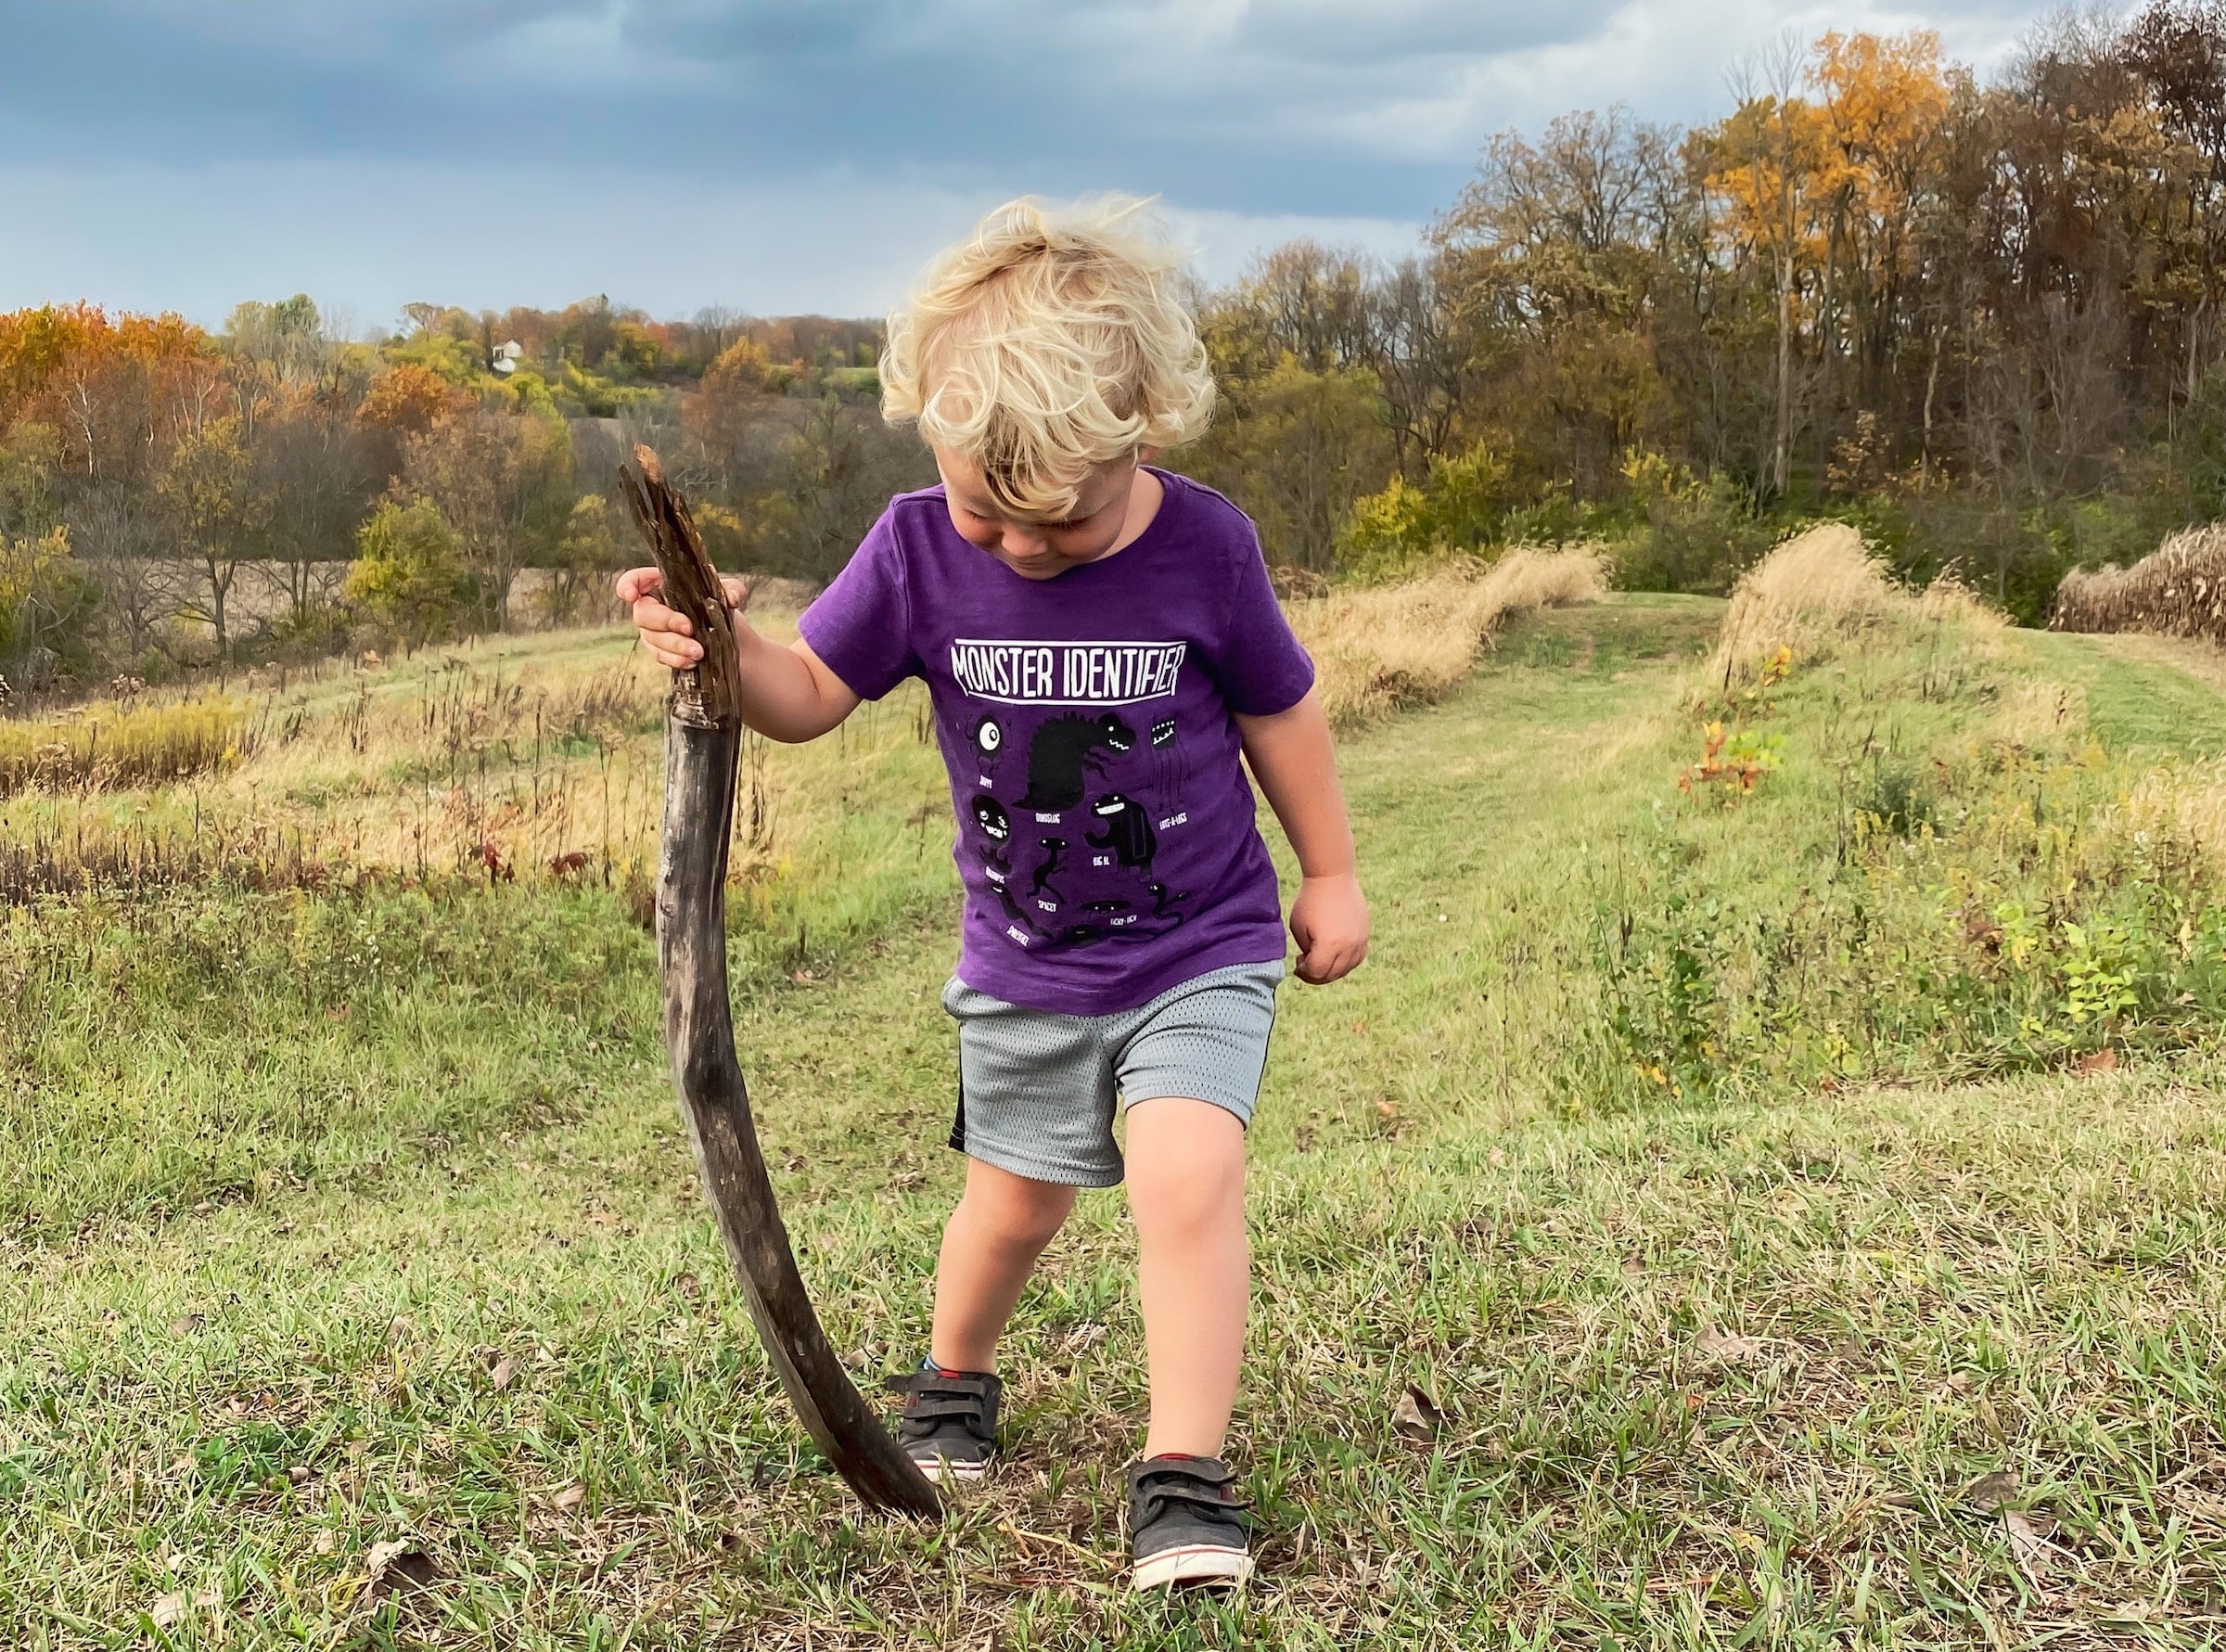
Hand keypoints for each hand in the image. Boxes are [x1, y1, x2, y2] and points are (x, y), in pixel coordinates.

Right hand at [614, 566, 748, 671]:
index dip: (627, 586)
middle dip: (665, 622)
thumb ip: (732, 589)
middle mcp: (653, 607)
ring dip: (675, 646)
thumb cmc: (720, 607)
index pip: (635, 580)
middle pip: (643, 614)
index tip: (630, 596)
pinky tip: (692, 662)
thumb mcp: (729, 593)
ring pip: (652, 639)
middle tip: (690, 628)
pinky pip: (661, 657)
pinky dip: (677, 660)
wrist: (729, 639)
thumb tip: (732, 597)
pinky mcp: (661, 652)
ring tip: (699, 652)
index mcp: (662, 584)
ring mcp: (654, 632)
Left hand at [1290, 870, 1368, 984]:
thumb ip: (1306, 950)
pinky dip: (1345, 963)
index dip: (1304, 972)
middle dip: (1315, 974)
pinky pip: (1357, 959)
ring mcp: (1359, 942)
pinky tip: (1334, 954)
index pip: (1316, 973)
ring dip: (1331, 970)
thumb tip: (1313, 963)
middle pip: (1331, 975)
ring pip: (1345, 970)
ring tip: (1320, 958)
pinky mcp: (1365, 935)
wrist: (1332, 877)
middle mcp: (1347, 947)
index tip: (1298, 962)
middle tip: (1306, 963)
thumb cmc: (1310, 900)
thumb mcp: (1298, 928)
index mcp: (1328, 945)